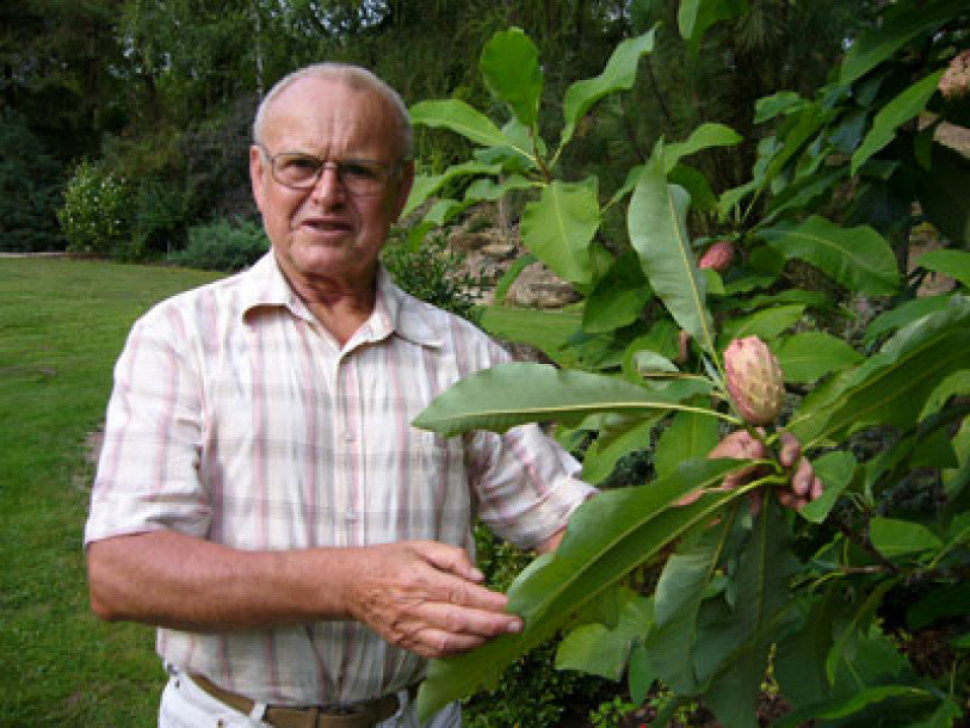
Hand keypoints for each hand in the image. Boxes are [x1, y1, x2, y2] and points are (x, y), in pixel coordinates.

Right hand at [343, 540, 521, 658]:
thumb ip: (452, 557)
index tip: (510, 604)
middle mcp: (412, 606)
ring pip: (448, 642)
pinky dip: (459, 651)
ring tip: (500, 635)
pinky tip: (476, 644)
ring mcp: (406, 628)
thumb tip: (478, 577)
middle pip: (458, 621)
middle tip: (517, 625)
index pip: (459, 594)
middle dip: (491, 625)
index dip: (487, 602)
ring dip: (478, 641)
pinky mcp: (403, 642)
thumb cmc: (389, 560)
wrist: (351, 584)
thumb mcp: (419, 545)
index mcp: (417, 578)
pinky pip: (435, 653)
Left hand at [709, 429, 822, 511]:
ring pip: (795, 474)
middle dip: (801, 470)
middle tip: (800, 489)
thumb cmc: (702, 490)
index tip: (786, 462)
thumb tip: (761, 443)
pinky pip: (791, 491)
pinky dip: (800, 499)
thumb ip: (741, 460)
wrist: (697, 516)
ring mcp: (766, 473)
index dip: (787, 446)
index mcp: (745, 443)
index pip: (775, 435)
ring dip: (807, 486)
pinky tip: (803, 508)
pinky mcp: (769, 492)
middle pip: (791, 455)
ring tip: (807, 503)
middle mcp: (759, 454)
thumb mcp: (720, 474)